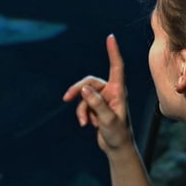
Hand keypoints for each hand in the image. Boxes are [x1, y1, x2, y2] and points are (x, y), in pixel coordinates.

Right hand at [63, 34, 132, 153]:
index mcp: (119, 91)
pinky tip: (87, 125)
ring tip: (84, 122)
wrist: (117, 148)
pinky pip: (83, 105)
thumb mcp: (107, 119)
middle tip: (66, 98)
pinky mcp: (97, 107)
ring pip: (84, 96)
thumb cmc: (118, 134)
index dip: (113, 52)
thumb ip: (96, 104)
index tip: (110, 37)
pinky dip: (83, 114)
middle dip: (77, 90)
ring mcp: (103, 99)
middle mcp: (111, 92)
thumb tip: (84, 89)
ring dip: (81, 109)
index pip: (116, 67)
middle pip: (89, 82)